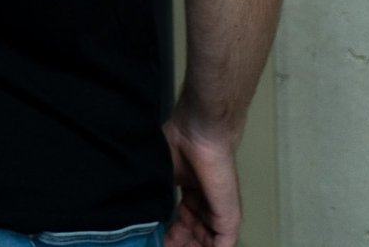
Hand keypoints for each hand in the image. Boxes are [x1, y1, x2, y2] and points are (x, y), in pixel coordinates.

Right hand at [163, 109, 241, 246]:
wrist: (199, 134)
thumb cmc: (179, 144)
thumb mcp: (160, 175)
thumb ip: (156, 197)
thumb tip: (140, 216)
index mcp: (192, 193)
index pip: (182, 222)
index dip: (167, 235)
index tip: (151, 240)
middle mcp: (206, 205)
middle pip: (193, 235)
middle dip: (177, 244)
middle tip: (157, 246)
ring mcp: (219, 212)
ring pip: (205, 243)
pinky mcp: (228, 218)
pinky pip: (221, 245)